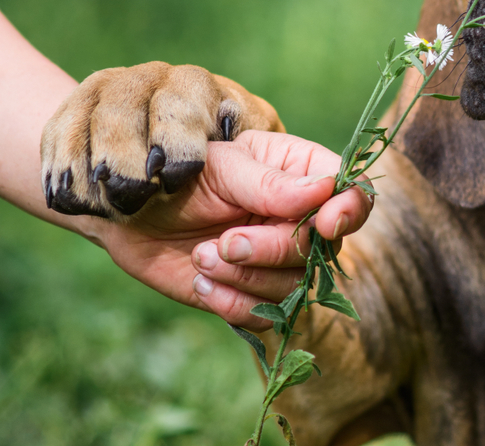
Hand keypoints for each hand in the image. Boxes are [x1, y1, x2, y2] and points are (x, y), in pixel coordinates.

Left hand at [95, 130, 372, 329]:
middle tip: (226, 242)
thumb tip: (326, 190)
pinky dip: (232, 304)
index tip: (325, 223)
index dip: (349, 210)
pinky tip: (202, 282)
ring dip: (246, 277)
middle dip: (274, 249)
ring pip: (294, 286)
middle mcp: (301, 219)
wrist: (132, 215)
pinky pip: (266, 316)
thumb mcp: (221, 167)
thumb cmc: (180, 177)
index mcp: (302, 174)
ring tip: (202, 257)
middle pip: (323, 248)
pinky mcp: (254, 296)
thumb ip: (270, 183)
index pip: (352, 193)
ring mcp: (279, 260)